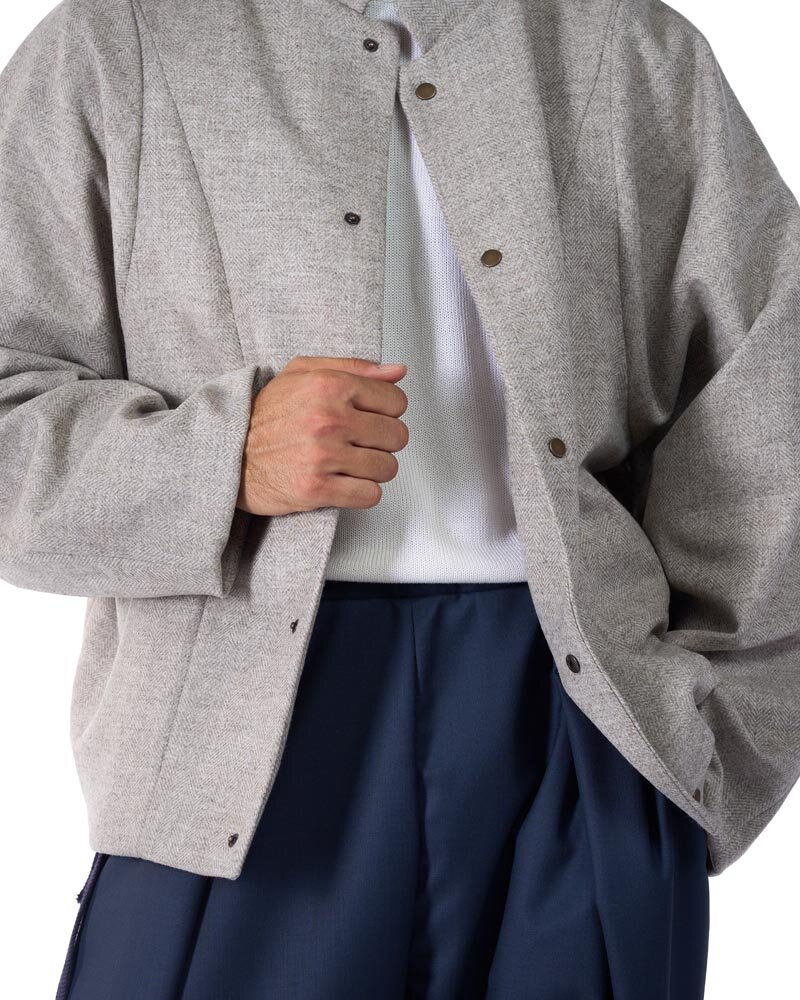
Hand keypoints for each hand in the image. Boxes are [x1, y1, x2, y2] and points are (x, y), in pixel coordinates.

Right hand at [236, 355, 408, 516]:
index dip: (386, 412)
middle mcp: (328, 418)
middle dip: (382, 442)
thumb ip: (353, 368)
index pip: (396, 401)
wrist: (227, 455)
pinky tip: (343, 483)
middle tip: (358, 444)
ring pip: (386, 468)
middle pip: (396, 436)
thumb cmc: (264, 415)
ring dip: (372, 470)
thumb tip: (397, 372)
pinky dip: (361, 493)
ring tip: (349, 464)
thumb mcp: (301, 374)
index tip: (369, 419)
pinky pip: (370, 495)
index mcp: (329, 385)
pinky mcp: (317, 489)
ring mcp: (323, 455)